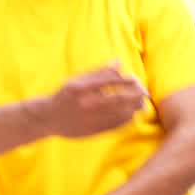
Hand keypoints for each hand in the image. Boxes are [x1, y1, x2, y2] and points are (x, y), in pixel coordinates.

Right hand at [32, 63, 147, 137]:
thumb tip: (119, 64)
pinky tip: (131, 115)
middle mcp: (86, 103)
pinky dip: (126, 120)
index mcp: (82, 88)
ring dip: (134, 108)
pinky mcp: (93, 131)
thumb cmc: (65, 95)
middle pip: (119, 99)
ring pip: (119, 114)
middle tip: (145, 93)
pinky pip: (115, 125)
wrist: (49, 118)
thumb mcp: (78, 80)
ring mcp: (90, 118)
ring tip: (141, 104)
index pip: (111, 81)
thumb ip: (98, 72)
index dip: (127, 81)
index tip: (136, 80)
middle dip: (135, 95)